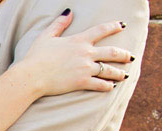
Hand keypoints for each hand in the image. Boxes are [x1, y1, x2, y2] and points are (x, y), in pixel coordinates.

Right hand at [16, 12, 132, 95]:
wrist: (31, 76)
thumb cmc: (36, 56)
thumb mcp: (46, 36)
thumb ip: (59, 24)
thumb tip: (69, 11)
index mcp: (79, 40)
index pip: (102, 30)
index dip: (114, 26)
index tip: (122, 26)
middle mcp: (86, 53)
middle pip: (112, 52)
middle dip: (124, 55)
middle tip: (130, 57)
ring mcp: (85, 68)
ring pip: (109, 70)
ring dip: (119, 73)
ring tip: (125, 75)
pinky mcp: (81, 82)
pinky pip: (100, 84)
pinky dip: (107, 86)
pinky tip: (111, 87)